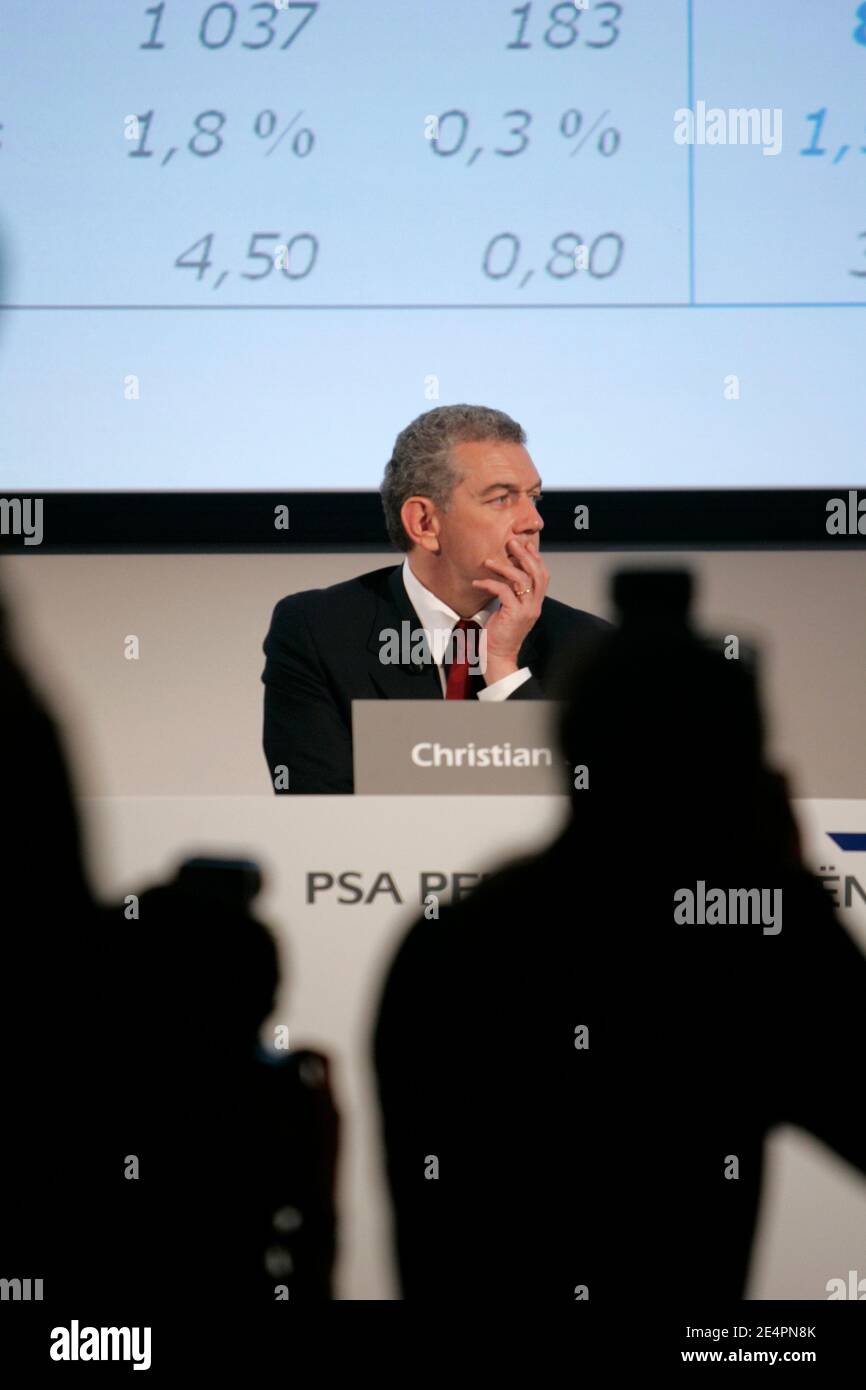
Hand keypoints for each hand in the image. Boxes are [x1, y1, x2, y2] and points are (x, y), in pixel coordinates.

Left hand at [471, 537, 548, 681]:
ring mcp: (526, 610)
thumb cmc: (499, 634)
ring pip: (522, 580)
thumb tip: (503, 575)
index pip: (543, 575)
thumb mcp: (509, 610)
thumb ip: (511, 594)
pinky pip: (504, 591)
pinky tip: (478, 582)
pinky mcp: (513, 615)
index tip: (525, 545)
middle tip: (511, 542)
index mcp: (535, 603)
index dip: (536, 558)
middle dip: (524, 555)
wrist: (497, 657)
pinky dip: (490, 583)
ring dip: (505, 567)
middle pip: (537, 573)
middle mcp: (534, 605)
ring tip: (489, 561)